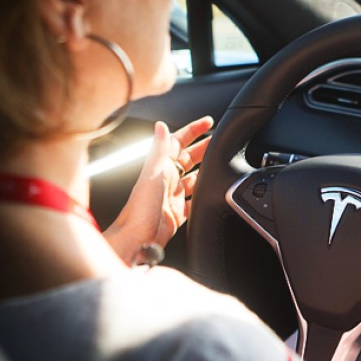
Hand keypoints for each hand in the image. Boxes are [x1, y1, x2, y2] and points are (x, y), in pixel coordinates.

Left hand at [103, 116, 213, 262]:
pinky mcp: (179, 211)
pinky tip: (212, 192)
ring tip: (221, 162)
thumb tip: (160, 125)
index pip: (179, 141)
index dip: (193, 130)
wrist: (137, 238)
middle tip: (222, 140)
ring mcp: (173, 195)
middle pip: (189, 157)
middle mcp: (166, 179)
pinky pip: (195, 199)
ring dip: (207, 169)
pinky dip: (204, 194)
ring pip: (194, 177)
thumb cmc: (140, 209)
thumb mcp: (151, 175)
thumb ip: (158, 150)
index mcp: (160, 167)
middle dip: (205, 147)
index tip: (208, 121)